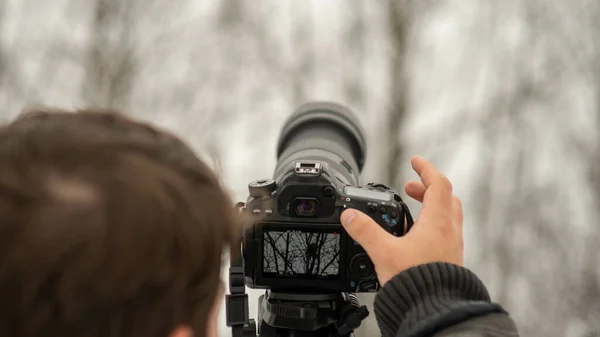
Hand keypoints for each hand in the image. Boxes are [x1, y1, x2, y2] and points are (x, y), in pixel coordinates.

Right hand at [340, 155, 463, 285]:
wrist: (434, 309)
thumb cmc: (416, 282)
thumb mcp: (383, 252)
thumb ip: (365, 231)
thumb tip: (350, 216)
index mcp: (437, 221)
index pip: (438, 183)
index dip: (426, 168)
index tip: (414, 160)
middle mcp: (449, 230)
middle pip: (445, 197)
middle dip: (426, 188)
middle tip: (408, 188)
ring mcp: (452, 245)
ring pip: (447, 215)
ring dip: (431, 206)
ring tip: (411, 211)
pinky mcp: (450, 259)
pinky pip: (445, 233)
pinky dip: (432, 225)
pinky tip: (415, 238)